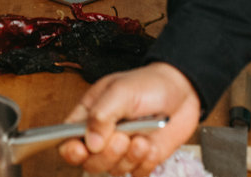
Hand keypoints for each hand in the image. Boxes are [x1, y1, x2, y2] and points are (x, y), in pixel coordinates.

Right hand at [58, 62, 200, 175]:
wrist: (183, 91)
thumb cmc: (149, 83)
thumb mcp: (121, 91)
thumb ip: (102, 114)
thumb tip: (90, 142)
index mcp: (89, 115)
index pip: (67, 139)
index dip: (70, 149)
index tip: (81, 149)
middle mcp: (103, 135)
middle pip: (90, 161)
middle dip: (107, 155)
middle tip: (122, 138)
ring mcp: (123, 149)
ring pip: (114, 170)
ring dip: (129, 157)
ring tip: (141, 138)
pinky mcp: (141, 159)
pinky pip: (137, 173)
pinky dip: (145, 162)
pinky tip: (150, 144)